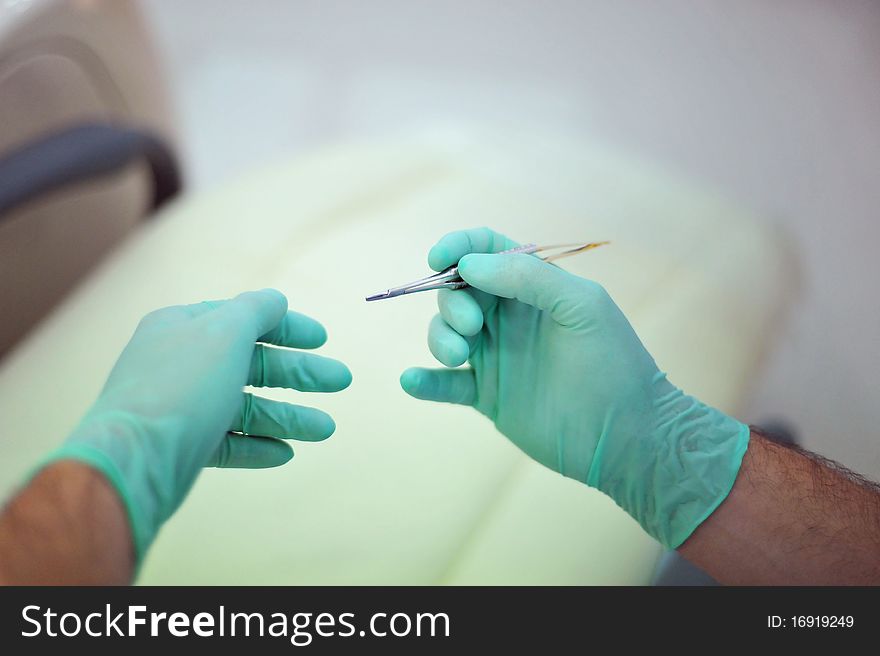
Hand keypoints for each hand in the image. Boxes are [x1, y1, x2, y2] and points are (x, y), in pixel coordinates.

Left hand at [40, 289, 350, 560]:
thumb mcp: (225, 333)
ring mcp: (181, 407)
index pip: (244, 318)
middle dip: (300, 374)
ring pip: (245, 407)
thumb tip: (276, 299)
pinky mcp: (183, 447)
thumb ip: (255, 311)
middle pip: (252, 364)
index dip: (287, 327)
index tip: (323, 339)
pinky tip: (286, 453)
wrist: (133, 460)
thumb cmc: (181, 387)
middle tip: (341, 381)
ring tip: (327, 429)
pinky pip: (229, 442)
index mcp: (184, 328)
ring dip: (288, 416)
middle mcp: (181, 364)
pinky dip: (258, 445)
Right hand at [400, 228, 747, 546]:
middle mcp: (510, 317)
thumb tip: (469, 264)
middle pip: (457, 290)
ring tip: (458, 358)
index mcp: (535, 287)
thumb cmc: (612, 363)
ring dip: (439, 338)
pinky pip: (446, 384)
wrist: (627, 436)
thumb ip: (528, 277)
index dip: (459, 246)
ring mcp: (497, 357)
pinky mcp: (487, 396)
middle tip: (471, 326)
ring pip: (445, 333)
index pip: (487, 250)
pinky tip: (412, 380)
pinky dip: (425, 382)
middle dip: (451, 300)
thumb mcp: (581, 306)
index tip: (438, 258)